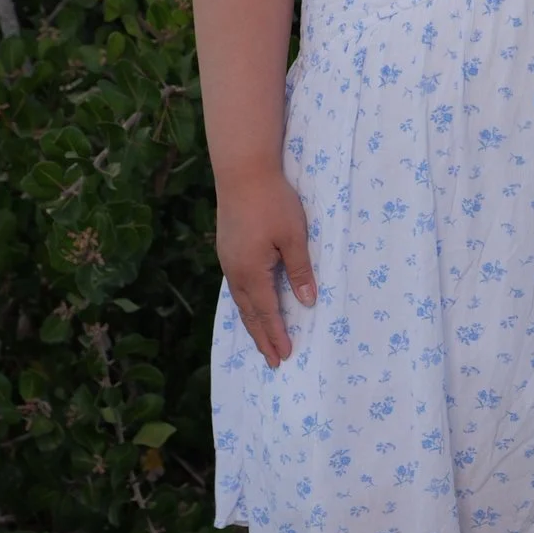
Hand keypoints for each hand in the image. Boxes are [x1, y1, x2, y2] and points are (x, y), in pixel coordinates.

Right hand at [216, 173, 317, 365]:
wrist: (242, 172)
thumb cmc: (273, 202)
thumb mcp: (294, 237)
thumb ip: (300, 271)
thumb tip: (307, 303)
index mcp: (252, 272)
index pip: (267, 313)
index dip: (276, 335)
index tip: (284, 356)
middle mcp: (235, 272)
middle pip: (250, 313)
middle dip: (262, 337)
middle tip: (273, 360)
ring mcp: (227, 260)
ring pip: (240, 301)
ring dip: (252, 322)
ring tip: (261, 340)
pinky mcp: (226, 248)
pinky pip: (236, 286)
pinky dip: (245, 303)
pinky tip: (250, 303)